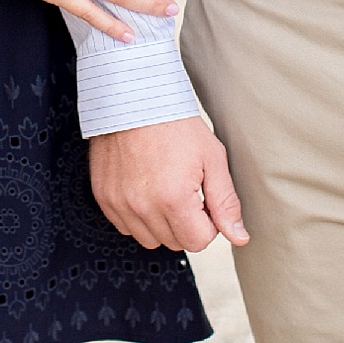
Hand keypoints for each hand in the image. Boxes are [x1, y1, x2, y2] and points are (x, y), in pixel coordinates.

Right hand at [89, 116, 247, 251]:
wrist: (134, 99)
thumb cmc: (175, 124)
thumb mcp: (212, 159)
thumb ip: (226, 203)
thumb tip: (239, 238)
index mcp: (173, 199)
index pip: (198, 242)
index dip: (208, 223)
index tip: (204, 199)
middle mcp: (143, 206)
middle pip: (175, 243)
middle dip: (186, 223)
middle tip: (186, 190)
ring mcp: (119, 203)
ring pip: (149, 239)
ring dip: (161, 223)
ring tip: (165, 189)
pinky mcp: (104, 197)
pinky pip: (125, 226)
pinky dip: (138, 216)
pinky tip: (145, 189)